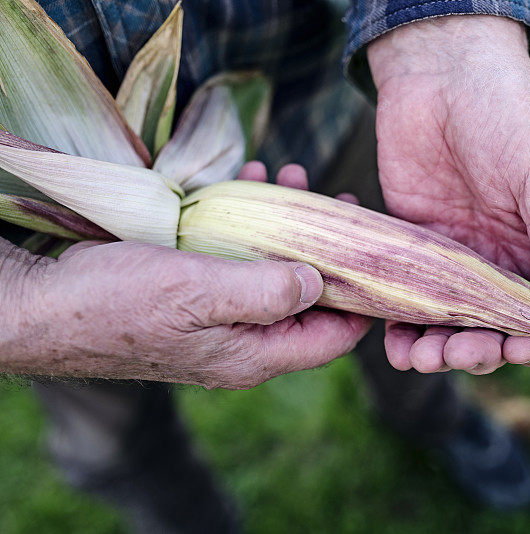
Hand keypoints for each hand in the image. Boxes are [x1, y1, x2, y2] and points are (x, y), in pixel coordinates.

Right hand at [0, 163, 371, 387]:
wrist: (44, 306)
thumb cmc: (116, 303)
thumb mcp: (199, 293)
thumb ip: (267, 292)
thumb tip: (321, 284)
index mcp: (254, 354)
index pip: (333, 336)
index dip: (362, 298)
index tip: (372, 250)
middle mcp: (243, 343)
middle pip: (307, 299)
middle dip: (323, 247)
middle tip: (330, 199)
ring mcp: (218, 320)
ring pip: (272, 273)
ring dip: (284, 227)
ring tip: (286, 177)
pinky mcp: (194, 298)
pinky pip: (237, 262)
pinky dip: (247, 226)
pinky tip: (243, 186)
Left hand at [368, 15, 529, 374]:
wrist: (443, 71)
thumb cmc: (511, 116)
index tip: (521, 351)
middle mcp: (498, 262)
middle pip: (491, 329)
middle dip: (479, 351)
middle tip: (459, 352)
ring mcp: (451, 256)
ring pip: (447, 323)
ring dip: (438, 350)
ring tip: (423, 357)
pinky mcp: (410, 245)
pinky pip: (406, 297)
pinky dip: (401, 327)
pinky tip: (397, 343)